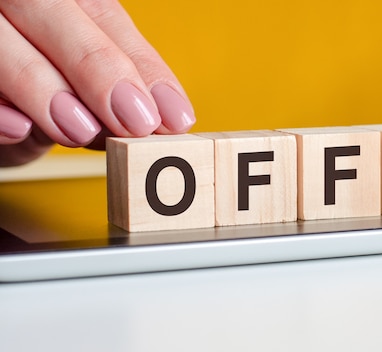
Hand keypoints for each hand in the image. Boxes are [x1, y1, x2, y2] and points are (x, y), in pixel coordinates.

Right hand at [0, 0, 194, 165]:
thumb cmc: (45, 87)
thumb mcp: (86, 86)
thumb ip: (119, 92)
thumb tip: (161, 119)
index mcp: (63, 2)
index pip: (107, 18)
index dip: (144, 67)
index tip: (175, 116)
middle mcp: (19, 5)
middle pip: (48, 10)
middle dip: (99, 68)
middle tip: (136, 121)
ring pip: (2, 41)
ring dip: (44, 87)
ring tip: (82, 130)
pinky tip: (21, 128)